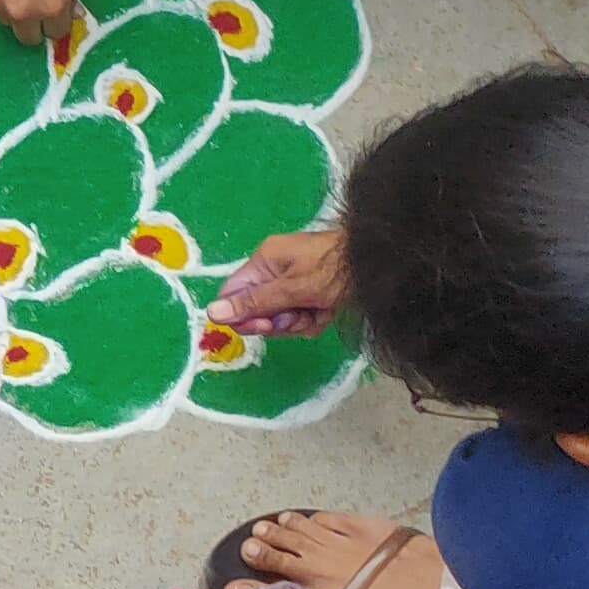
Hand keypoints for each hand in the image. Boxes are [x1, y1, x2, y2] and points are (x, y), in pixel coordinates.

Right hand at [209, 224, 349, 335]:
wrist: (377, 262)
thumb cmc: (333, 270)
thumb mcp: (291, 290)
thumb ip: (252, 303)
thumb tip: (211, 313)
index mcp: (263, 262)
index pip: (233, 294)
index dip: (242, 316)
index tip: (262, 326)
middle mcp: (275, 270)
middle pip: (258, 309)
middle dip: (278, 320)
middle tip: (297, 318)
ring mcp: (294, 281)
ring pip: (282, 316)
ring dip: (300, 321)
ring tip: (319, 311)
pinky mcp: (311, 292)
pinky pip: (301, 315)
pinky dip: (315, 318)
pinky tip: (329, 311)